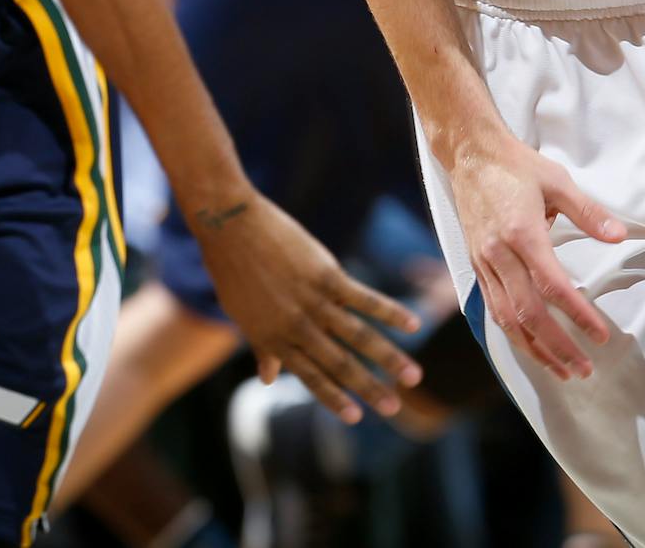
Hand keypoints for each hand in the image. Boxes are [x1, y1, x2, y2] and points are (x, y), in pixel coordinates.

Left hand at [192, 192, 424, 422]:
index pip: (311, 377)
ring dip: (389, 358)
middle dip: (370, 389)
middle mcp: (296, 327)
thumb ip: (262, 347)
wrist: (230, 226)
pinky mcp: (327, 275)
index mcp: (275, 339)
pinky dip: (390, 312)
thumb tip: (267, 380)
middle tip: (395, 409)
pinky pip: (364, 299)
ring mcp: (313, 302)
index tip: (357, 418)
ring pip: (359, 337)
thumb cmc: (232, 269)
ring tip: (414, 377)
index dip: (334, 398)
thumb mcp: (241, 315)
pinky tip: (413, 324)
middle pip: (340, 364)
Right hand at [449, 133, 624, 378]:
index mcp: (521, 233)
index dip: (577, 315)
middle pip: (528, 313)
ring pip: (507, 318)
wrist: (469, 154)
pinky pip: (494, 308)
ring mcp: (484, 263)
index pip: (552, 286)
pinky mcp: (476, 265)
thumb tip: (620, 236)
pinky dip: (513, 333)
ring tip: (561, 370)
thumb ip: (589, 212)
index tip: (600, 335)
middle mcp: (499, 254)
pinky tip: (531, 345)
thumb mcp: (557, 181)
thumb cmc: (516, 165)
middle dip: (557, 346)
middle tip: (584, 368)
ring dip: (534, 349)